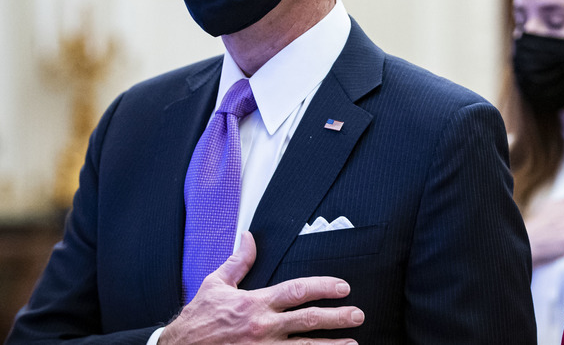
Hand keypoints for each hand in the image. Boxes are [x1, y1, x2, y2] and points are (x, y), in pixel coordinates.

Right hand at [160, 232, 364, 343]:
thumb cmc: (197, 321)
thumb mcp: (215, 285)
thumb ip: (237, 262)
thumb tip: (248, 238)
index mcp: (255, 303)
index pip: (297, 291)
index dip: (323, 287)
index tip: (343, 287)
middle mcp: (262, 327)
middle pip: (308, 320)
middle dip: (336, 317)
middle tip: (357, 315)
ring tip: (352, 343)